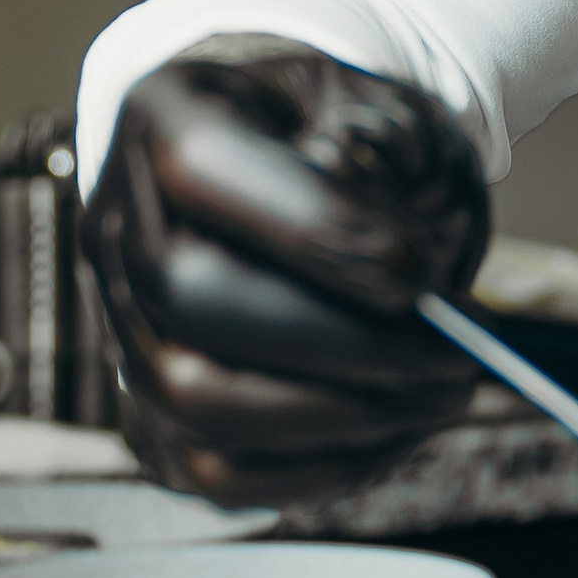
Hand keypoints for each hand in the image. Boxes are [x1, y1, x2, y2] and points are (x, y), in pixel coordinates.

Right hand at [85, 37, 489, 505]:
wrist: (312, 176)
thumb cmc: (353, 138)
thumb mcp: (384, 106)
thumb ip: (389, 156)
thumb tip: (396, 265)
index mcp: (165, 114)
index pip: (204, 168)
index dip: (314, 227)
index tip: (422, 271)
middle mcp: (119, 225)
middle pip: (193, 300)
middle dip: (345, 344)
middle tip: (458, 358)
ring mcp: (124, 327)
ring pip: (196, 404)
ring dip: (343, 416)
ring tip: (443, 395)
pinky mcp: (151, 414)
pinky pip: (217, 472)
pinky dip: (321, 467)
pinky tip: (400, 431)